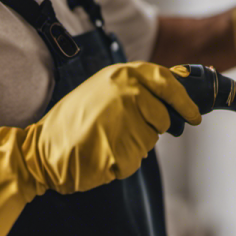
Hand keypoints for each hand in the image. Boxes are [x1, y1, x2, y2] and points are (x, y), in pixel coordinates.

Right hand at [21, 61, 201, 192]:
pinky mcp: (120, 148)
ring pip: (149, 139)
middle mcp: (125, 93)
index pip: (167, 83)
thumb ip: (134, 89)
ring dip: (133, 144)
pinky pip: (135, 158)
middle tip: (123, 130)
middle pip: (162, 117)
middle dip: (151, 128)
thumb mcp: (103, 92)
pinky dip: (122, 160)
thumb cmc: (70, 123)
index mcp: (120, 75)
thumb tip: (170, 98)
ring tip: (103, 138)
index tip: (194, 115)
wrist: (40, 151)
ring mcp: (123, 120)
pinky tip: (100, 152)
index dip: (184, 101)